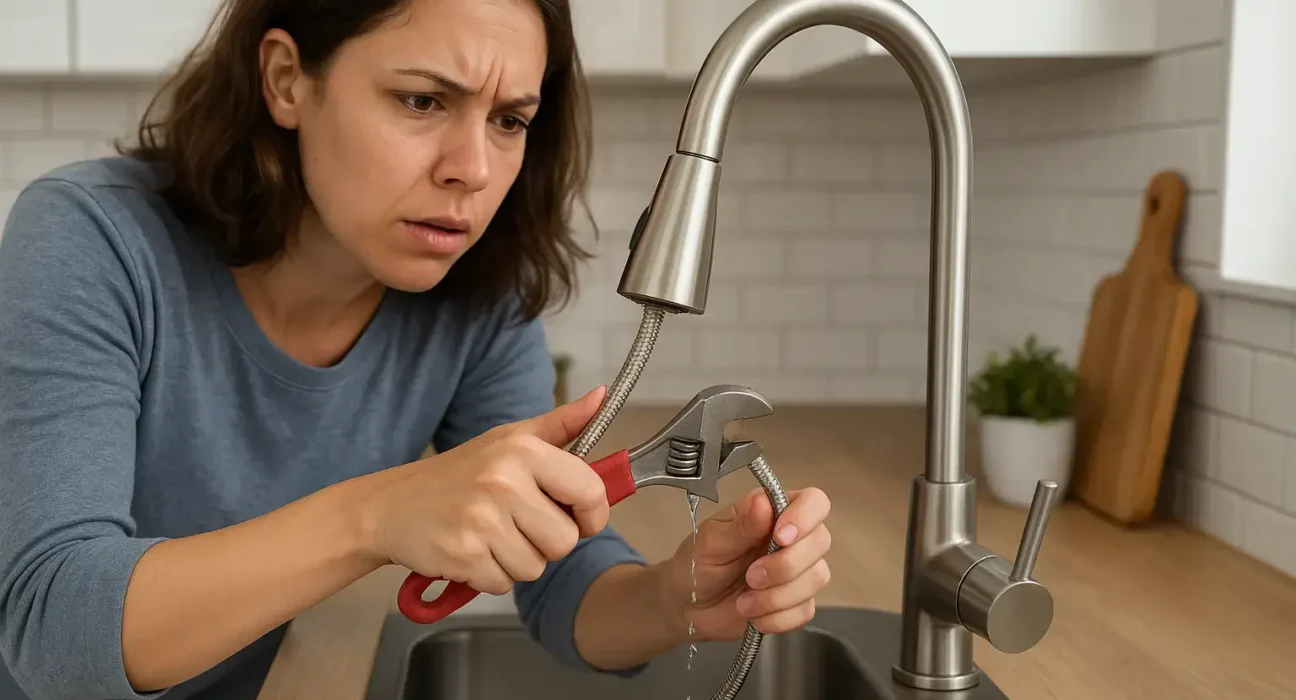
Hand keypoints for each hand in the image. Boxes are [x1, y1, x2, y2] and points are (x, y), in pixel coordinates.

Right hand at [356, 385, 610, 594]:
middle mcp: (504, 481)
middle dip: (545, 542)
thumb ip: (560, 424)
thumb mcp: (508, 439)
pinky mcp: (463, 554)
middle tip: (517, 526)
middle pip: (564, 540)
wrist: (390, 505)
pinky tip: (471, 551)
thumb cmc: (458, 474)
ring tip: (490, 537)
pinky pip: (503, 583)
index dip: (591, 514)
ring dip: (517, 561)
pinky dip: (490, 575)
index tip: (576, 517)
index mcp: (523, 451)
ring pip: (535, 567)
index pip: (589, 491)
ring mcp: (482, 519)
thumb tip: (602, 396)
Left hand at [662, 486, 831, 640]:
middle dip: (786, 566)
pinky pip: (806, 610)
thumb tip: (765, 504)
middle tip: (751, 577)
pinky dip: (778, 617)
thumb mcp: (711, 542)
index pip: (813, 501)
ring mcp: (798, 570)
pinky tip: (754, 616)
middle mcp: (792, 537)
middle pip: (820, 541)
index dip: (805, 518)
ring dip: (778, 596)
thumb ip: (741, 525)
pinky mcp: (797, 601)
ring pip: (817, 578)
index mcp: (772, 511)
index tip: (780, 537)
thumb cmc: (697, 564)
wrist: (688, 608)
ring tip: (744, 603)